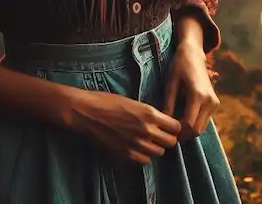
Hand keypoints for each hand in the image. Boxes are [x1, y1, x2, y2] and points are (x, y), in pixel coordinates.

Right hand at [66, 89, 181, 163]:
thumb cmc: (107, 101)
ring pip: (159, 153)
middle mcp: (146, 130)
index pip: (176, 127)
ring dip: (155, 147)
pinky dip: (144, 156)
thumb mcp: (133, 101)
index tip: (169, 127)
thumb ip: (149, 113)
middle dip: (167, 138)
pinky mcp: (125, 154)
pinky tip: (137, 148)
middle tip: (159, 135)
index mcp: (149, 113)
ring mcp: (136, 144)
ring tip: (147, 141)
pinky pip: (145, 160)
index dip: (174, 127)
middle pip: (171, 142)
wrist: (85, 112)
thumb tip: (161, 122)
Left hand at [162, 40, 219, 140]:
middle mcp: (209, 101)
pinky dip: (194, 125)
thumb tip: (164, 123)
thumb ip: (168, 104)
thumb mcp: (170, 83)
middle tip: (168, 132)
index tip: (165, 130)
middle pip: (197, 130)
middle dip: (183, 134)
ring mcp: (214, 103)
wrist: (194, 55)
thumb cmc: (179, 66)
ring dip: (188, 131)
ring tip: (173, 127)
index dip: (177, 131)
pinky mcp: (215, 104)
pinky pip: (204, 121)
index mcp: (198, 95)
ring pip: (202, 128)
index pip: (189, 123)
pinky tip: (181, 121)